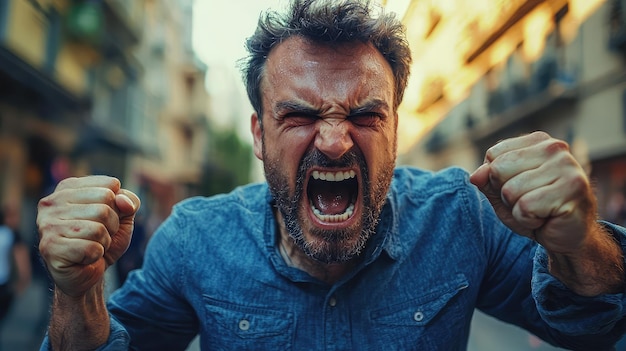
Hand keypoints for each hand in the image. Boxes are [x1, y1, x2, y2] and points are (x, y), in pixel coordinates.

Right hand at [37, 176, 139, 296]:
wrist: (88, 273)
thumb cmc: (103, 240)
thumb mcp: (123, 217)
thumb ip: (129, 201)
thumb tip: (123, 201)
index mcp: (68, 188)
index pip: (111, 185)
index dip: (118, 206)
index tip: (105, 219)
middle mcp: (52, 202)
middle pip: (106, 205)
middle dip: (112, 225)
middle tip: (100, 236)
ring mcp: (47, 224)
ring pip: (99, 228)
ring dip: (104, 241)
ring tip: (92, 246)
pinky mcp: (49, 247)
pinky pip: (91, 248)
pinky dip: (96, 255)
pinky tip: (84, 258)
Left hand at [469, 132, 595, 254]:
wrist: (569, 238)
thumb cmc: (536, 211)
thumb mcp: (502, 194)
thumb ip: (486, 180)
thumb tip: (475, 176)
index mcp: (538, 141)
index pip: (493, 155)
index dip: (497, 180)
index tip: (520, 189)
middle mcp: (554, 147)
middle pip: (498, 170)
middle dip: (506, 195)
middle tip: (531, 202)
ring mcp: (567, 166)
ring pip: (510, 191)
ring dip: (519, 210)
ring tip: (540, 210)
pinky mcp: (573, 188)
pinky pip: (525, 207)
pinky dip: (529, 221)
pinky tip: (547, 219)